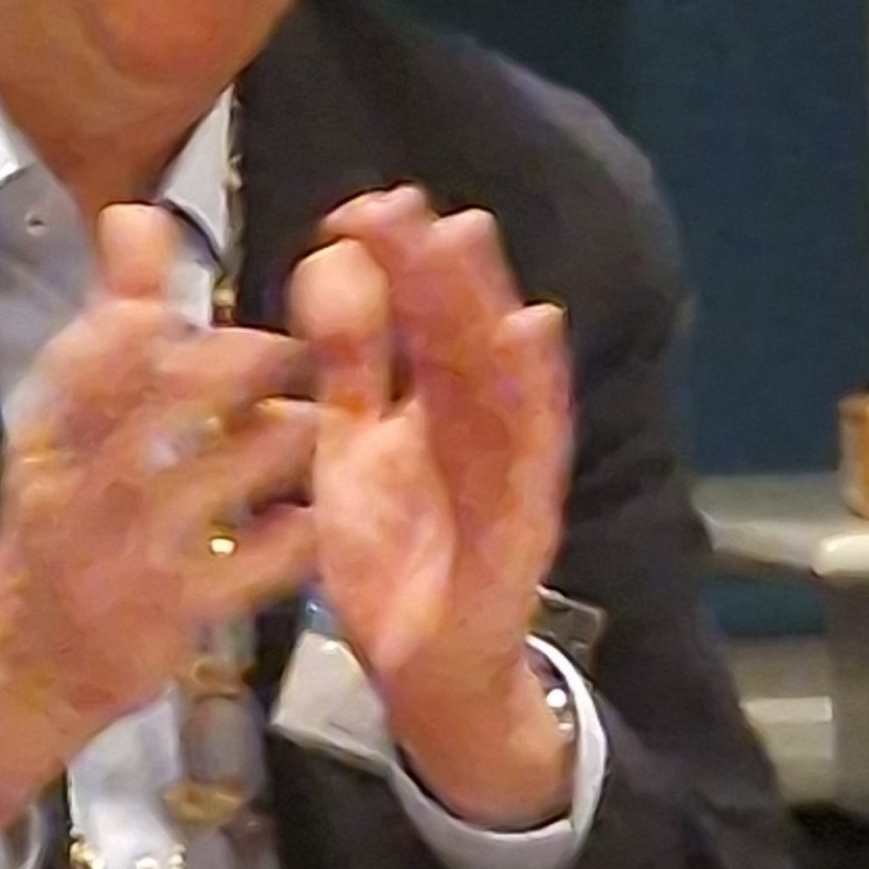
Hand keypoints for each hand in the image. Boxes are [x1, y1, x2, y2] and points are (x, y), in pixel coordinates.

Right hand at [0, 204, 318, 824]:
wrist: (24, 668)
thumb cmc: (58, 524)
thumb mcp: (63, 423)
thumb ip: (111, 318)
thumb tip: (135, 214)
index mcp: (49, 428)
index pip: (99, 347)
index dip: (161, 315)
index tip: (206, 310)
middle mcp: (79, 481)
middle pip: (170, 395)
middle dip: (246, 363)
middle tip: (302, 351)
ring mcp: (125, 550)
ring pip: (223, 469)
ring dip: (284, 438)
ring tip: (314, 427)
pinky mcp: (171, 613)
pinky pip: (254, 560)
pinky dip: (293, 532)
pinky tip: (314, 516)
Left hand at [289, 188, 574, 826]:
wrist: (417, 666)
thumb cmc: (394, 552)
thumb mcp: (351, 445)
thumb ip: (348, 364)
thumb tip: (332, 264)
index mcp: (431, 405)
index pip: (419, 319)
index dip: (398, 262)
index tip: (362, 208)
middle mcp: (474, 424)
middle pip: (463, 331)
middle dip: (440, 265)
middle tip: (411, 202)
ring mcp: (506, 468)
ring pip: (501, 374)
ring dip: (487, 304)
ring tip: (468, 240)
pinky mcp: (522, 519)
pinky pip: (533, 448)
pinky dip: (536, 391)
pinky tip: (533, 334)